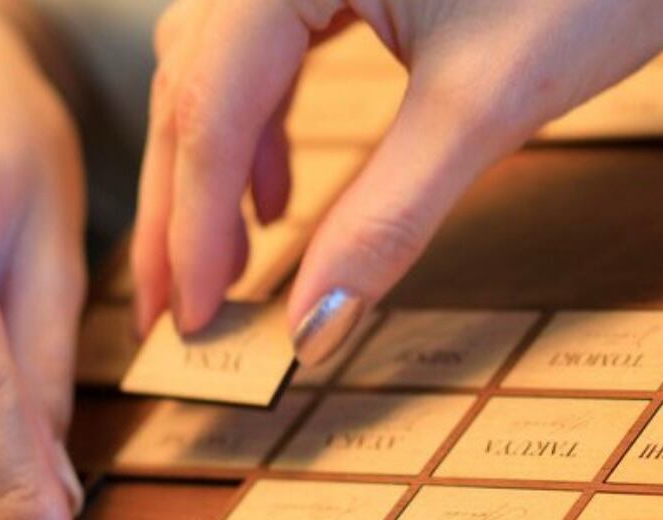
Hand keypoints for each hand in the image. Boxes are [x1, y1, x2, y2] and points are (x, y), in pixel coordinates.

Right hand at [132, 0, 662, 354]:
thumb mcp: (483, 108)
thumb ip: (388, 219)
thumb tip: (315, 328)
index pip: (209, 103)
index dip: (193, 224)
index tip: (197, 317)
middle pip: (192, 82)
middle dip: (183, 205)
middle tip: (179, 307)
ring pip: (220, 66)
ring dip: (218, 171)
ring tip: (234, 260)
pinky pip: (267, 47)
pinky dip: (264, 128)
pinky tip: (277, 194)